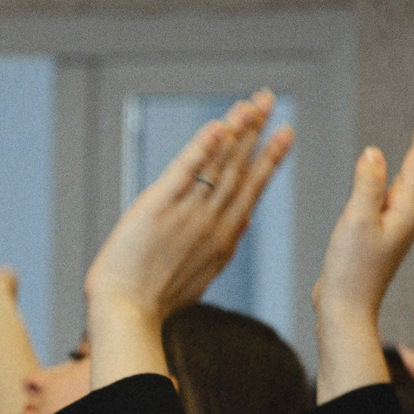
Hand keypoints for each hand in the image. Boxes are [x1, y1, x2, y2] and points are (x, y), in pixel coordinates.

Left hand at [84, 93, 294, 330]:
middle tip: (270, 99)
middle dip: (257, 131)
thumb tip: (244, 221)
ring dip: (237, 130)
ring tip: (251, 103)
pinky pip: (185, 171)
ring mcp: (187, 213)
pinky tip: (218, 126)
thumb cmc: (156, 301)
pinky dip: (203, 148)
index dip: (269, 157)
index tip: (285, 132)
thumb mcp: (203, 273)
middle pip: (240, 168)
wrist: (128, 314)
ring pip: (218, 164)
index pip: (252, 188)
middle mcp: (212, 222)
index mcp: (224, 238)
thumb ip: (223, 243)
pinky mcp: (158, 207)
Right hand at [314, 94, 413, 328]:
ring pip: (401, 181)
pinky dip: (386, 176)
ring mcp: (392, 226)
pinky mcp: (376, 235)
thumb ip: (367, 184)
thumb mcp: (357, 220)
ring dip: (411, 153)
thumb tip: (375, 153)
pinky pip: (383, 195)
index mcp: (405, 211)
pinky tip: (383, 172)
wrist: (344, 309)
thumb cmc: (350, 269)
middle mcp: (405, 216)